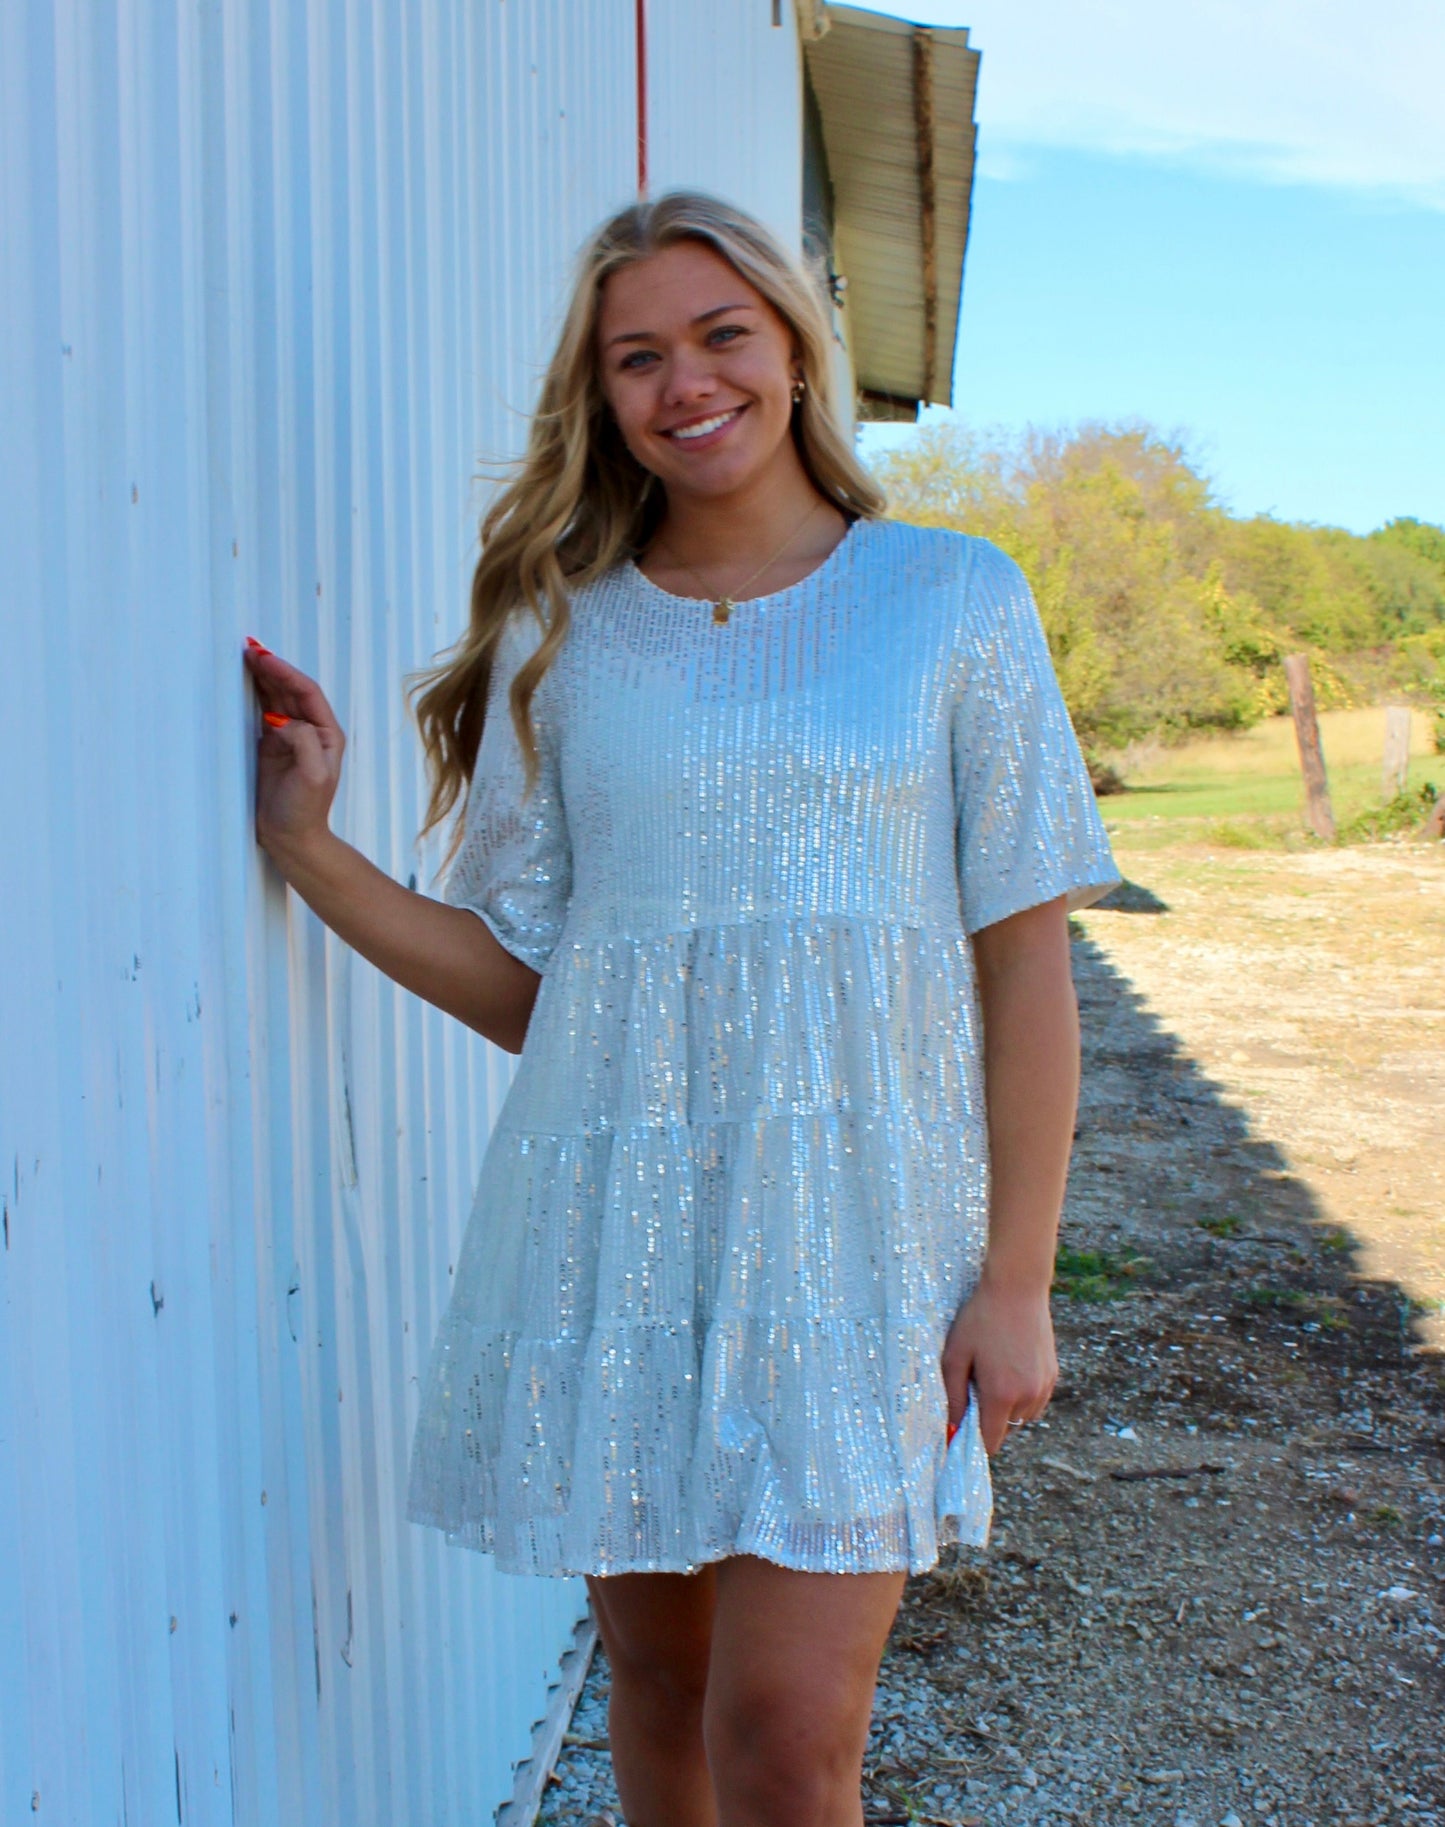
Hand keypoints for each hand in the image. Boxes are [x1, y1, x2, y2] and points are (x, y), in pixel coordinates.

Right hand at [243, 638, 346, 862]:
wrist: (291, 837)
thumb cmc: (306, 809)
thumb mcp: (313, 775)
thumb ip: (303, 742)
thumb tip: (282, 720)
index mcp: (327, 734)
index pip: (307, 693)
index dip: (286, 673)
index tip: (263, 658)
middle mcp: (311, 731)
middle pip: (290, 690)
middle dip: (271, 668)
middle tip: (248, 648)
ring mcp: (289, 737)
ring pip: (275, 698)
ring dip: (261, 677)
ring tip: (244, 656)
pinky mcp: (271, 746)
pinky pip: (262, 712)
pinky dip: (252, 695)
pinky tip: (241, 681)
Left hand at [941, 1267, 1057, 1455]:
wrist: (1017, 1288)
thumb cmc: (980, 1318)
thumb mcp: (955, 1354)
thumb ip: (954, 1396)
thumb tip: (952, 1428)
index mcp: (1001, 1394)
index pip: (990, 1441)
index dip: (974, 1438)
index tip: (963, 1424)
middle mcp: (1028, 1396)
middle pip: (1006, 1429)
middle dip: (990, 1418)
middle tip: (977, 1384)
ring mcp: (1044, 1385)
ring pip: (1023, 1416)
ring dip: (1008, 1407)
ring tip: (995, 1372)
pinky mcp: (1053, 1374)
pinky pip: (1037, 1400)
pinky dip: (1024, 1394)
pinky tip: (1011, 1367)